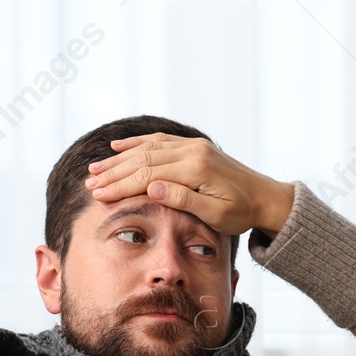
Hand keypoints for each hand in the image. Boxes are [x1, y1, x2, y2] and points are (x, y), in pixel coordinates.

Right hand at [84, 133, 295, 237]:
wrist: (266, 198)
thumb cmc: (242, 213)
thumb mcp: (217, 214)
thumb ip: (185, 200)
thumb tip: (152, 188)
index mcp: (196, 169)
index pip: (148, 175)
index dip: (121, 184)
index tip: (98, 193)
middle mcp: (192, 152)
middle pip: (143, 159)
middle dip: (113, 172)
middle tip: (89, 183)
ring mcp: (193, 146)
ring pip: (148, 148)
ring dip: (119, 158)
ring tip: (95, 168)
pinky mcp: (194, 147)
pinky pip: (160, 141)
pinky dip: (137, 144)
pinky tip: (119, 147)